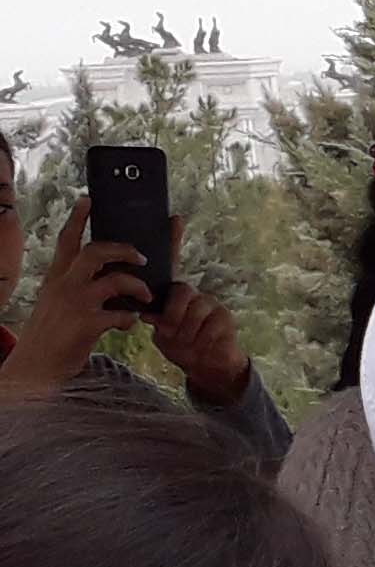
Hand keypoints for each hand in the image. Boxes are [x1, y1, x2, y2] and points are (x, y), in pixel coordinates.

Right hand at [1, 201, 149, 389]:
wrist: (35, 367)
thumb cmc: (51, 334)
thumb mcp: (55, 302)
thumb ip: (73, 286)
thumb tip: (103, 274)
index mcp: (56, 277)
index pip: (67, 240)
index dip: (78, 218)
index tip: (89, 199)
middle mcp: (64, 285)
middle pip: (96, 252)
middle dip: (124, 250)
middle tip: (142, 257)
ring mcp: (75, 304)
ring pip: (115, 280)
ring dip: (137, 287)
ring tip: (146, 297)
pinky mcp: (86, 325)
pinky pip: (121, 315)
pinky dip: (131, 319)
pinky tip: (130, 325)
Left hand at [149, 223, 250, 403]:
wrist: (205, 365)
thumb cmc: (178, 344)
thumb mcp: (159, 329)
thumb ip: (152, 316)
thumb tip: (143, 310)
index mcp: (173, 293)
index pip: (172, 261)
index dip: (173, 240)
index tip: (174, 217)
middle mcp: (193, 293)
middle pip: (181, 292)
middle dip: (172, 316)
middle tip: (169, 332)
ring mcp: (211, 304)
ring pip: (194, 311)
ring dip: (185, 333)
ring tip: (184, 343)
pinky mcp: (225, 318)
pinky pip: (209, 327)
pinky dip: (200, 341)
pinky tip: (200, 346)